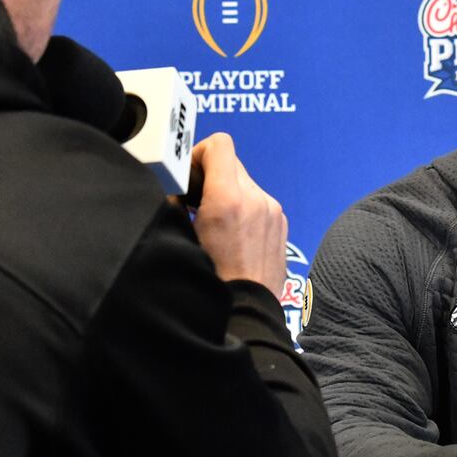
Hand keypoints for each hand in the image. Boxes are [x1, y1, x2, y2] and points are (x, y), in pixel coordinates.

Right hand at [186, 133, 287, 298]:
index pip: (219, 145)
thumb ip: (177, 205)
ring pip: (245, 182)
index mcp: (228, 199)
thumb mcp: (182, 238)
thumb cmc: (212, 281)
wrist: (246, 312)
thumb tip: (175, 191)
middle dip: (210, 176)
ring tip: (213, 224)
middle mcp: (256, 198)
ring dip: (227, 193)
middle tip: (194, 202)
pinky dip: (244, 208)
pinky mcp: (281, 223)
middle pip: (230, 162)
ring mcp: (272, 211)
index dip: (198, 154)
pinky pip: (258, 201)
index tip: (188, 174)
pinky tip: (232, 235)